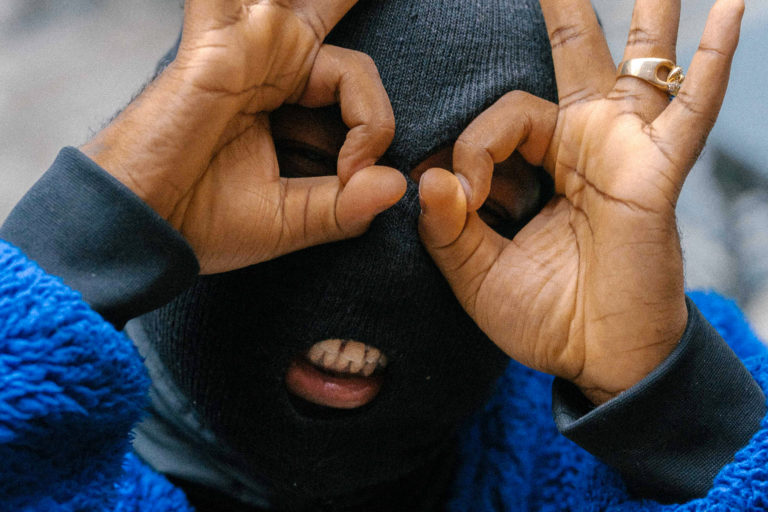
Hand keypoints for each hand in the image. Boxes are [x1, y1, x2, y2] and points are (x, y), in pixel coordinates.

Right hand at [82, 0, 404, 272]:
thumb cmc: (205, 220)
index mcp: (289, 91)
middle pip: (329, 2)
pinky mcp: (216, 38)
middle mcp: (271, 57)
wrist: (143, 228)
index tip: (351, 174)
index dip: (372, 123)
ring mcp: (246, 43)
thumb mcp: (290, 219)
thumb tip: (399, 185)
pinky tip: (265, 0)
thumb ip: (346, 205)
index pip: (356, 79)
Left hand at [418, 0, 743, 403]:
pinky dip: (715, 60)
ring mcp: (625, 150)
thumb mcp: (478, 275)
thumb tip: (429, 178)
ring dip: (647, 9)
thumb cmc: (545, 317)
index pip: (500, 122)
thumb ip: (448, 229)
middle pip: (572, 56)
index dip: (476, 152)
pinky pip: (691, 109)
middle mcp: (586, 144)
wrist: (598, 361)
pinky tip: (733, 7)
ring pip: (636, 60)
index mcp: (544, 164)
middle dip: (564, 7)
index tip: (468, 200)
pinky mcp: (657, 172)